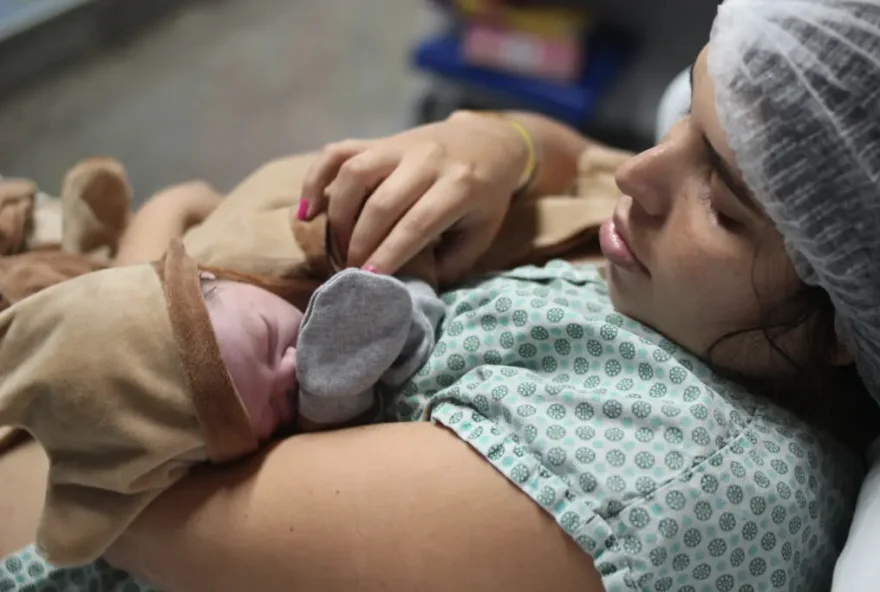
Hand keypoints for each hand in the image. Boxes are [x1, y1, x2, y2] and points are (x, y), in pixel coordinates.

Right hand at [300, 111, 530, 282]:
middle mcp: (426, 161)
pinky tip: (308, 212)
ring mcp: (399, 146)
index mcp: (459, 186)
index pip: (416, 224)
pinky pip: (337, 152)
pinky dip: (316, 179)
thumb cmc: (485, 197)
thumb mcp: (482, 231)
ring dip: (339, 216)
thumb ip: (453, 260)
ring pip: (355, 174)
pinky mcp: (378, 140)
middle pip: (381, 203)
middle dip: (361, 243)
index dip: (390, 254)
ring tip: (339, 246)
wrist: (488, 142)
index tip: (369, 279)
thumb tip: (412, 287)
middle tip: (352, 272)